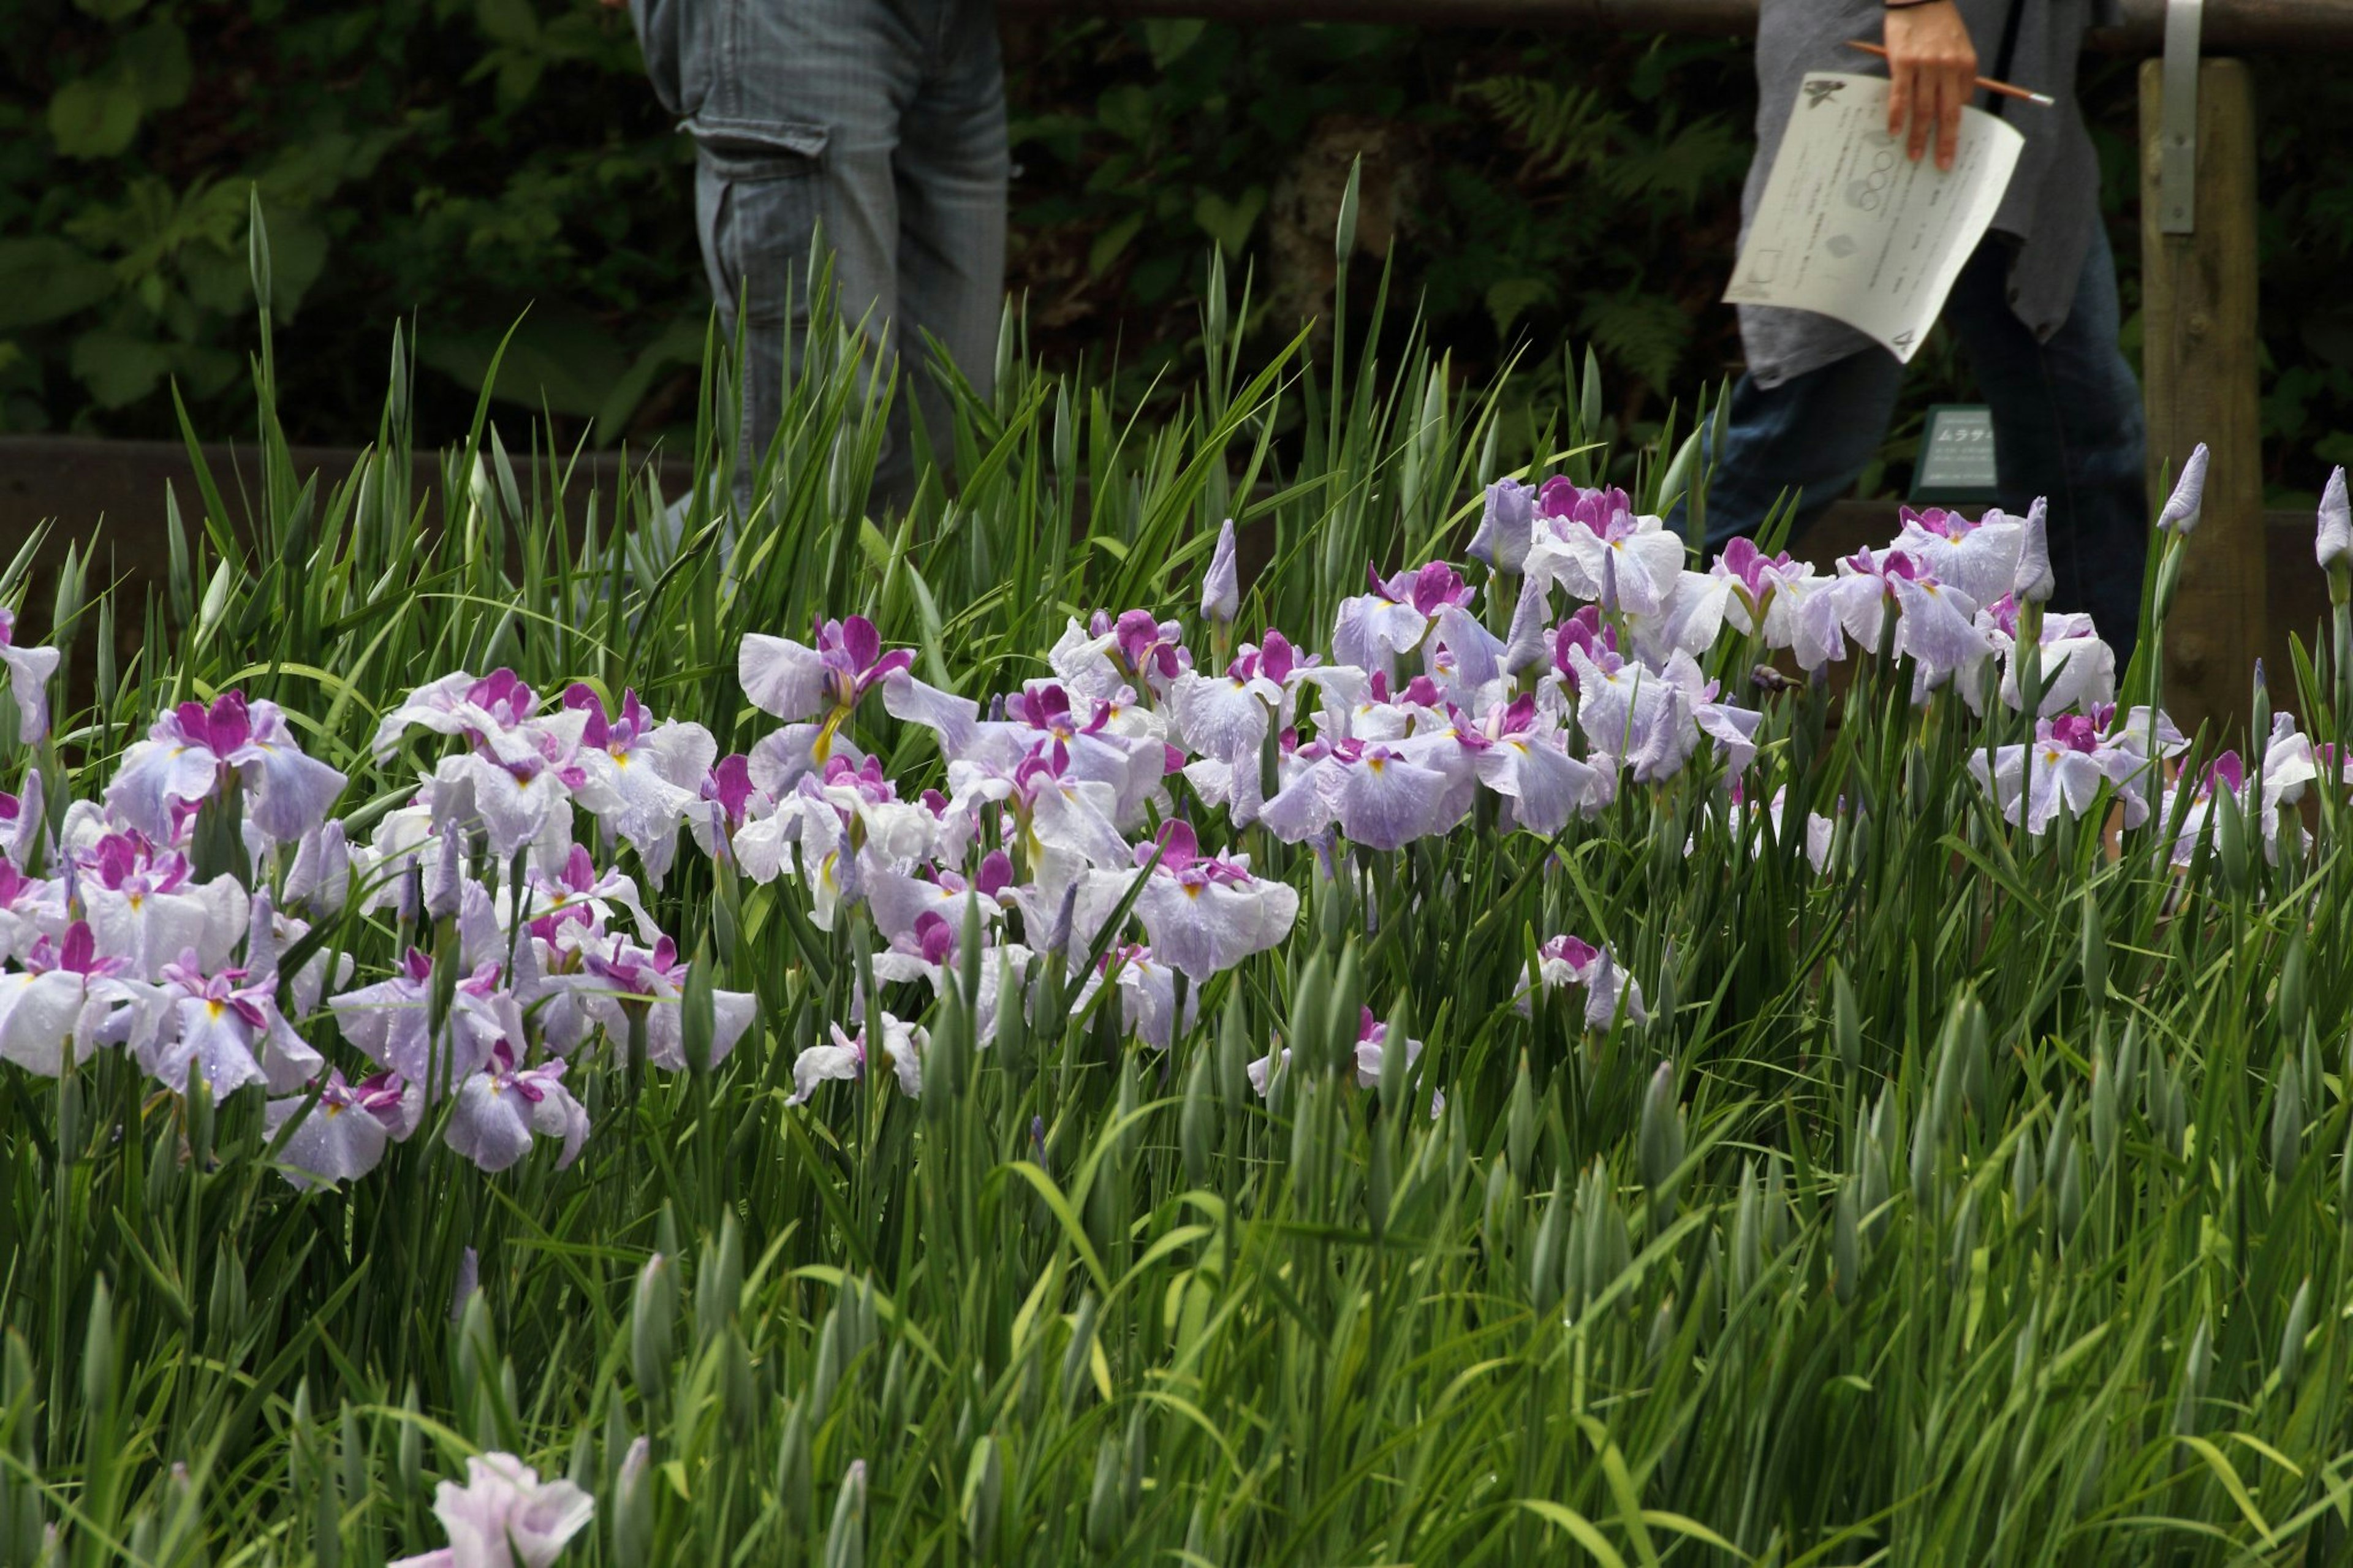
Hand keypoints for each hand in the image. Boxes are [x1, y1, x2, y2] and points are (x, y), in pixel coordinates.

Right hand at [1883, 1, 1977, 170]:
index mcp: (1966, 64)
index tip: (1953, 147)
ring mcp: (1926, 66)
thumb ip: (1957, 73)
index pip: (1963, 103)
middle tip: (1943, 165)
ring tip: (1915, 156)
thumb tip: (1950, 104)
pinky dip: (1896, 116)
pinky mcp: (1903, 63)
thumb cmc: (1938, 23)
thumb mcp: (1958, 45)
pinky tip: (1893, 131)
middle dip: (1946, 142)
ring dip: (1919, 136)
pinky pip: (1900, 96)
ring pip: (1924, 109)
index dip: (1956, 126)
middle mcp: (1949, 67)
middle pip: (1948, 113)